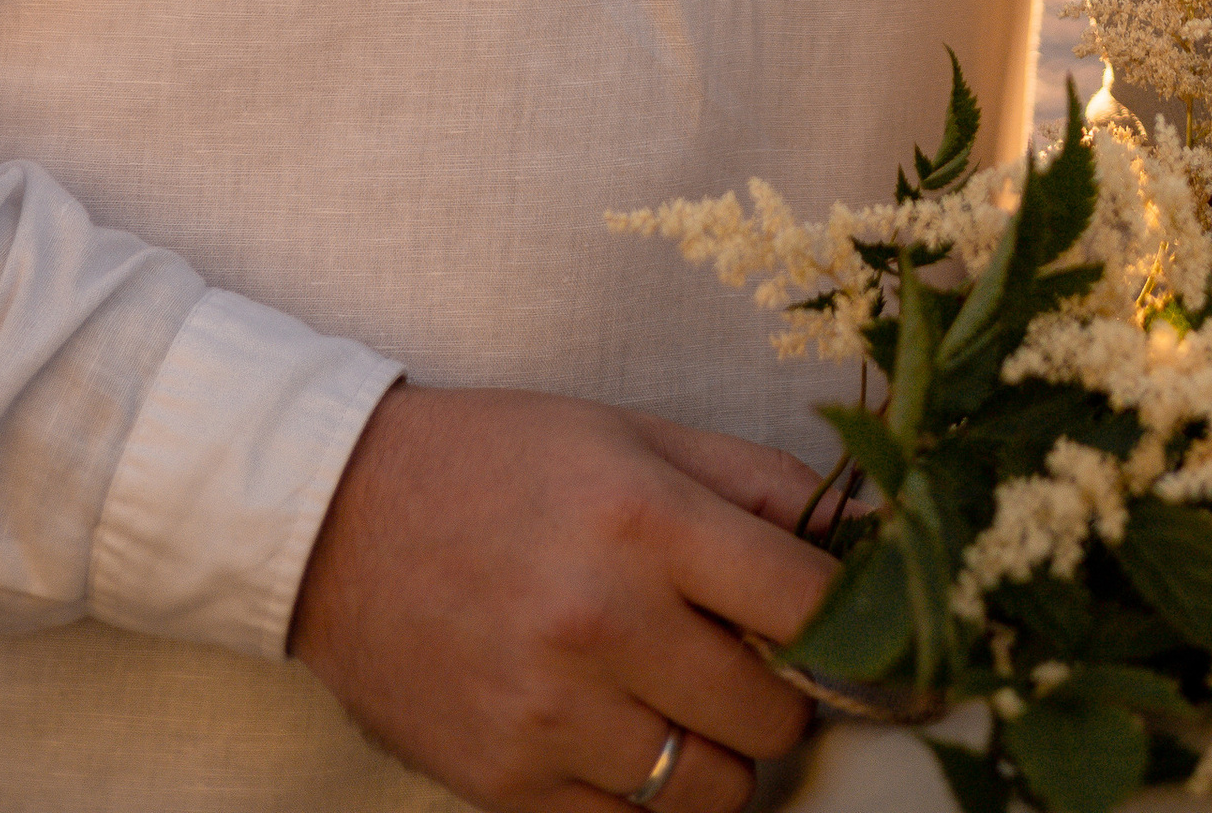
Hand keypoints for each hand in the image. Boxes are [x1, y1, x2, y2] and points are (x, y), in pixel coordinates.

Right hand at [290, 382, 833, 812]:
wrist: (340, 520)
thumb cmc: (503, 462)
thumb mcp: (634, 434)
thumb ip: (757, 483)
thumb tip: (871, 530)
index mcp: (645, 520)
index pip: (807, 606)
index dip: (847, 622)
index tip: (848, 626)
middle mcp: (603, 623)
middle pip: (772, 716)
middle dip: (785, 697)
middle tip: (755, 664)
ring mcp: (551, 715)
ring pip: (710, 790)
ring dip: (720, 755)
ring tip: (687, 701)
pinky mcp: (505, 783)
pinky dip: (644, 792)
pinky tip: (621, 732)